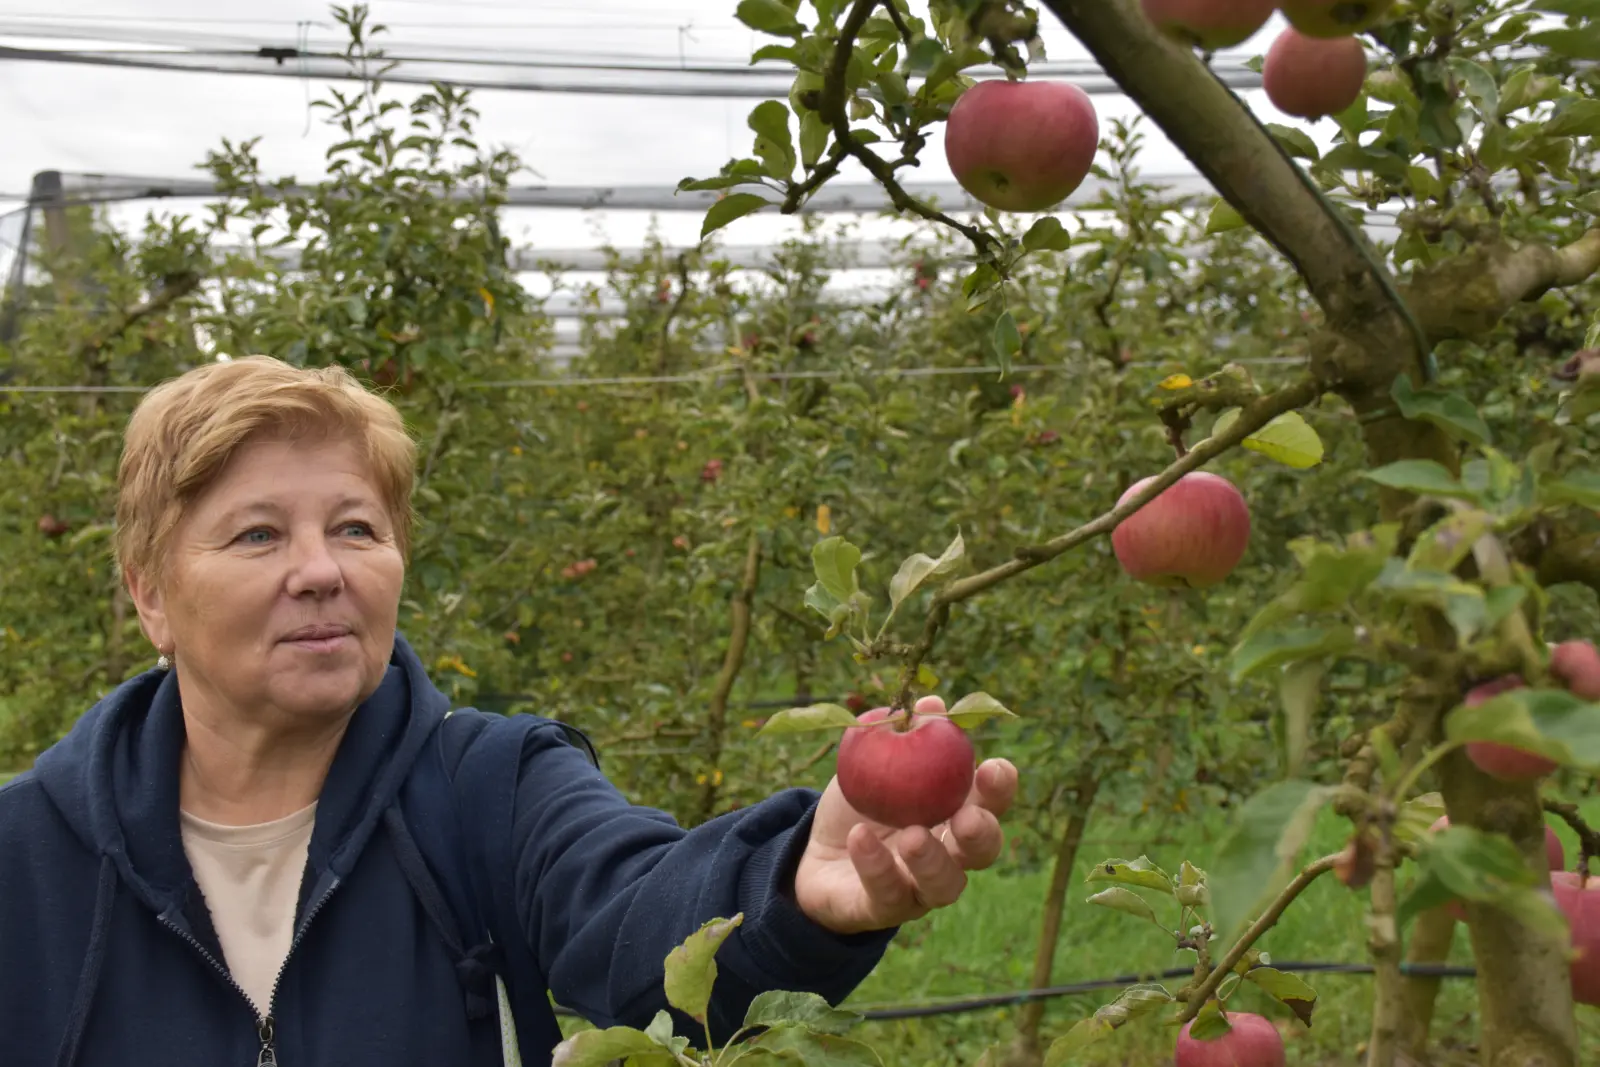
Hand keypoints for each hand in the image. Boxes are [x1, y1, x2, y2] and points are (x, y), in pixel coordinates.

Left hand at [791, 696, 1018, 935]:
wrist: (816, 854)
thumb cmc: (862, 803)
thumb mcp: (877, 763)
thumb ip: (906, 736)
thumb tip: (931, 702)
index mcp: (954, 813)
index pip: (991, 804)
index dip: (1000, 789)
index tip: (995, 767)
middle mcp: (948, 855)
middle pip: (983, 852)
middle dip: (981, 833)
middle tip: (966, 816)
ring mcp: (918, 888)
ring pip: (945, 886)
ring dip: (933, 860)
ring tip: (914, 834)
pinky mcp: (882, 909)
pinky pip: (887, 894)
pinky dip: (876, 866)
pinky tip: (860, 838)